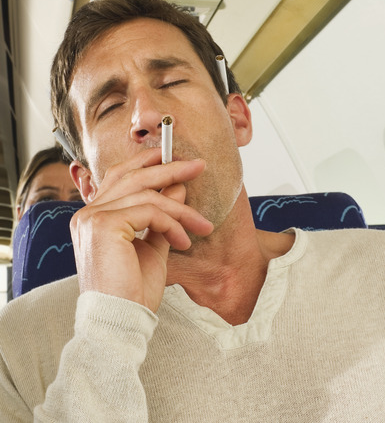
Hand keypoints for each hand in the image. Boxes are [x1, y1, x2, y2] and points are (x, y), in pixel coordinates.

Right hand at [70, 148, 213, 311]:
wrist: (121, 320)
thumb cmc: (133, 291)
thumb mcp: (153, 247)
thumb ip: (163, 217)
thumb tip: (177, 187)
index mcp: (93, 218)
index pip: (120, 178)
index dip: (146, 162)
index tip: (175, 157)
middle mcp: (87, 214)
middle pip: (133, 177)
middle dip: (169, 169)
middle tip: (198, 166)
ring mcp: (92, 218)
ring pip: (148, 196)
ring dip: (182, 210)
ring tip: (204, 226)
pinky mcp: (104, 225)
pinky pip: (151, 212)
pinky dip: (174, 224)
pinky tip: (185, 242)